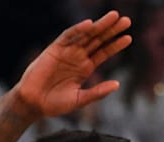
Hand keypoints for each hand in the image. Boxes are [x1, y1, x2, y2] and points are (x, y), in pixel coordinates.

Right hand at [14, 12, 131, 117]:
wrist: (33, 104)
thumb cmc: (55, 104)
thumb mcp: (80, 99)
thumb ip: (97, 92)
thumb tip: (117, 84)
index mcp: (85, 68)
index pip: (104, 53)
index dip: (116, 45)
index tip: (129, 38)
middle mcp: (78, 57)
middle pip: (98, 40)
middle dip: (112, 30)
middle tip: (127, 20)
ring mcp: (67, 52)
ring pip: (86, 35)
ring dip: (100, 26)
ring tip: (114, 16)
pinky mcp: (54, 49)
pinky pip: (67, 36)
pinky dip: (77, 30)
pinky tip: (90, 24)